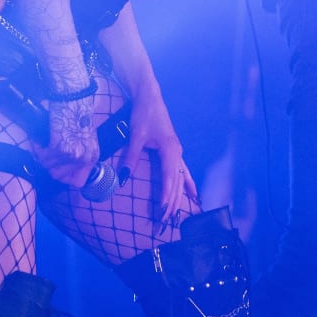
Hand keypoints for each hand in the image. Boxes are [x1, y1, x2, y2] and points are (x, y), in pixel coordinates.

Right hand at [30, 97, 100, 189]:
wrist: (73, 98)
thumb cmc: (77, 114)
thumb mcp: (84, 138)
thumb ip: (79, 154)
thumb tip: (63, 166)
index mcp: (92, 156)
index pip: (78, 181)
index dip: (64, 176)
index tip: (57, 167)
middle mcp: (84, 158)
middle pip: (58, 176)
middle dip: (48, 165)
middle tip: (44, 154)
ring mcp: (73, 154)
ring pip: (48, 165)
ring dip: (41, 154)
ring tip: (40, 143)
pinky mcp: (60, 148)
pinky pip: (43, 155)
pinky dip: (37, 147)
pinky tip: (37, 140)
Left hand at [123, 86, 197, 224]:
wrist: (150, 95)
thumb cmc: (143, 113)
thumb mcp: (135, 134)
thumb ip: (131, 157)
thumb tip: (123, 178)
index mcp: (170, 149)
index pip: (169, 178)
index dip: (167, 195)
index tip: (163, 210)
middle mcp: (177, 152)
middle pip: (177, 183)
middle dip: (173, 202)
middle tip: (165, 221)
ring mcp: (177, 152)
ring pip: (181, 179)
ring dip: (180, 197)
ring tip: (178, 215)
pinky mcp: (174, 150)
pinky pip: (183, 172)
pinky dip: (188, 184)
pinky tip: (193, 195)